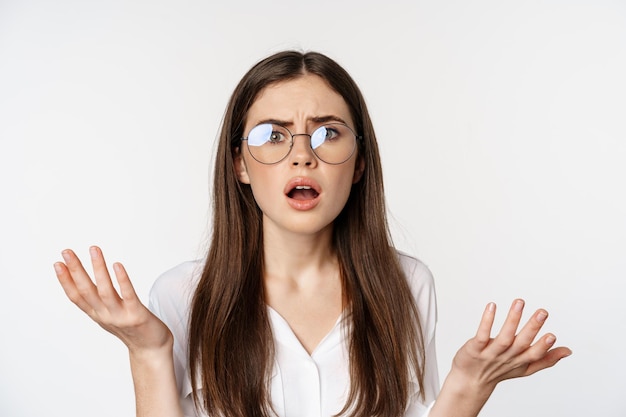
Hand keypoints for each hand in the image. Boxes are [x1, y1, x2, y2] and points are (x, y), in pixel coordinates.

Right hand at [54, 246, 171, 353]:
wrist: (151, 350)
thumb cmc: (132, 329)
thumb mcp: (110, 314)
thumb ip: (99, 301)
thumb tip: (88, 283)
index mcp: (97, 314)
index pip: (76, 296)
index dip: (65, 281)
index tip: (57, 263)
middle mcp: (105, 315)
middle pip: (86, 290)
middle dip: (75, 270)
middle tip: (67, 251)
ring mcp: (120, 316)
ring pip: (105, 290)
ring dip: (98, 269)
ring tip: (94, 249)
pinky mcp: (137, 315)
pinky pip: (128, 295)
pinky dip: (122, 280)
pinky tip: (117, 265)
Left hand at [451, 299, 571, 392]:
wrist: (470, 381)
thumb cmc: (499, 370)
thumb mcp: (524, 368)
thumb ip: (546, 359)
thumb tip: (568, 351)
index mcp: (520, 361)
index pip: (534, 355)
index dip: (544, 347)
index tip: (553, 335)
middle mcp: (507, 357)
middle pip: (522, 343)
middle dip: (533, 328)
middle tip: (542, 312)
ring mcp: (491, 353)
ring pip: (504, 337)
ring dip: (512, 320)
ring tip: (519, 302)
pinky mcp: (475, 348)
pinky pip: (481, 334)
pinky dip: (487, 321)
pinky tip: (492, 306)